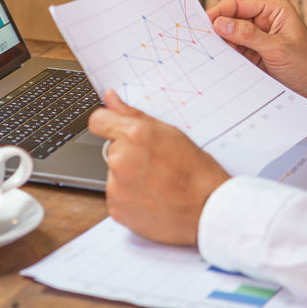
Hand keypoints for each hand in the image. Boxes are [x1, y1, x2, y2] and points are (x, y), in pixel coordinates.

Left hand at [87, 90, 229, 245]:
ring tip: (156, 184)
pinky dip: (129, 199)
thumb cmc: (195, 171)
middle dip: (127, 154)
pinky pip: (116, 197)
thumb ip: (132, 114)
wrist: (209, 209)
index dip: (109, 124)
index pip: (98, 121)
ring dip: (128, 178)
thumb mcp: (170, 133)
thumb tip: (110, 98)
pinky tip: (151, 198)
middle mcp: (121, 160)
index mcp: (134, 135)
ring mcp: (117, 187)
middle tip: (153, 164)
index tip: (117, 131)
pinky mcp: (116, 209)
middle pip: (110, 150)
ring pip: (113, 175)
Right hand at [207, 0, 306, 104]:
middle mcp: (261, 19)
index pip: (237, 4)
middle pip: (229, 18)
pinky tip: (216, 59)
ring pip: (227, 35)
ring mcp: (255, 37)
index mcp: (272, 9)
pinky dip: (224, 54)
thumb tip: (220, 23)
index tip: (203, 23)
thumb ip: (248, 35)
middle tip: (200, 38)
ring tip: (207, 51)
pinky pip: (232, 50)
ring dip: (219, 43)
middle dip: (216, 28)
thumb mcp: (278, 49)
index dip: (219, 12)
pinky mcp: (251, 53)